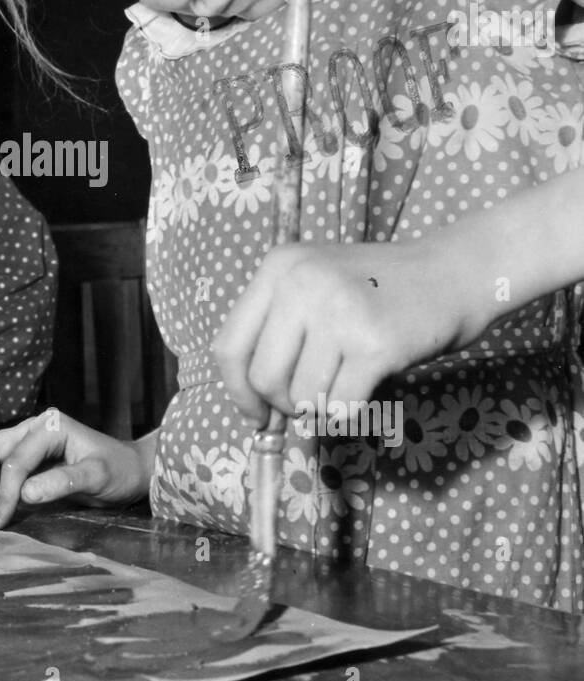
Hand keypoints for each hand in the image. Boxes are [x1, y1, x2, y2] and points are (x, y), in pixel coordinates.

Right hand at [0, 409, 153, 529]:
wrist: (130, 470)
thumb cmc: (119, 471)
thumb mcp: (98, 477)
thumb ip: (63, 482)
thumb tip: (24, 494)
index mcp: (49, 426)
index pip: (15, 460)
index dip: (3, 492)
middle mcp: (32, 427)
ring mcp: (26, 440)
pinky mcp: (24, 456)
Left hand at [212, 240, 475, 425]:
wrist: (453, 272)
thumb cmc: (379, 289)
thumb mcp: (315, 284)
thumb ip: (279, 331)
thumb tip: (254, 405)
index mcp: (278, 267)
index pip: (228, 346)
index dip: (238, 390)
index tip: (256, 411)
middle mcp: (301, 283)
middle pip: (263, 378)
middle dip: (283, 405)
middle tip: (309, 401)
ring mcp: (337, 311)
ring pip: (302, 397)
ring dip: (321, 407)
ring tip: (345, 383)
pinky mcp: (374, 343)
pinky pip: (340, 407)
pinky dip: (349, 413)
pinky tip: (365, 389)